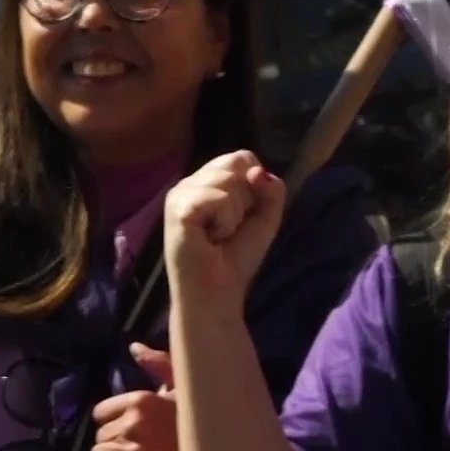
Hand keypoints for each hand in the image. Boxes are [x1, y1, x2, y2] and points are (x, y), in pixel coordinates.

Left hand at [90, 343, 182, 450]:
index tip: (128, 428)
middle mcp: (131, 424)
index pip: (101, 411)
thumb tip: (134, 347)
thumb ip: (159, 365)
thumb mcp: (185, 388)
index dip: (113, 420)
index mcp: (140, 401)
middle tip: (132, 448)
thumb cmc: (206, 422)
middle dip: (113, 441)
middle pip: (100, 435)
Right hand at [164, 150, 285, 319]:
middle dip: (245, 200)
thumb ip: (272, 189)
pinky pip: (219, 198)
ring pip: (229, 179)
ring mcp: (180, 193)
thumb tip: (258, 171)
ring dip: (234, 214)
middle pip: (237, 163)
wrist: (217, 293)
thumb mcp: (266, 217)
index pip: (242, 157)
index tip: (242, 217)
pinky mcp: (178, 208)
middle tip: (227, 228)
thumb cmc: (236, 258)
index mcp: (205, 181)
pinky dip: (225, 222)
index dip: (254, 186)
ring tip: (217, 235)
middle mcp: (189, 182)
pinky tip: (209, 239)